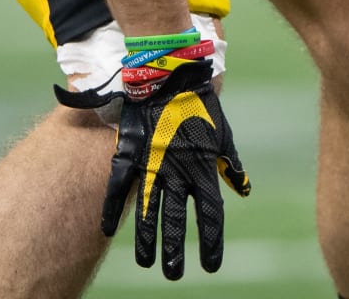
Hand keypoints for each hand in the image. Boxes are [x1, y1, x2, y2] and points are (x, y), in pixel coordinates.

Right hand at [55, 59, 249, 278]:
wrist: (170, 73)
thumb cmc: (201, 105)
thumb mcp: (223, 136)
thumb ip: (230, 165)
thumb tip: (242, 190)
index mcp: (202, 168)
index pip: (209, 213)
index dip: (211, 241)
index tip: (211, 265)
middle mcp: (177, 171)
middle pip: (175, 220)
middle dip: (174, 250)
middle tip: (174, 274)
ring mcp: (151, 163)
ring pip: (147, 210)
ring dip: (147, 239)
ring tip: (147, 263)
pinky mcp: (130, 152)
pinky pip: (117, 186)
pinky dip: (110, 209)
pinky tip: (106, 231)